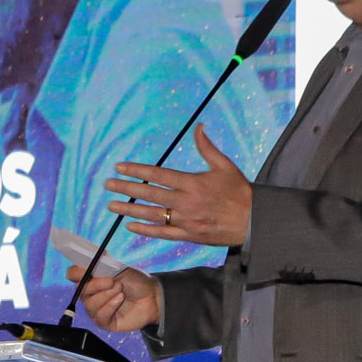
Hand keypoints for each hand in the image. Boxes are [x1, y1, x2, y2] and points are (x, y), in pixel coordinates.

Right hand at [69, 261, 163, 333]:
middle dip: (97, 285)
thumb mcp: (119, 268)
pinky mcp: (104, 321)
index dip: (76, 272)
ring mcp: (96, 309)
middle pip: (80, 291)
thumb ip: (103, 265)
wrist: (152, 296)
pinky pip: (100, 316)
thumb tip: (90, 260)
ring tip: (121, 291)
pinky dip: (110, 306)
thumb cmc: (135, 281)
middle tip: (113, 281)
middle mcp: (90, 294)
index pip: (73, 274)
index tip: (88, 270)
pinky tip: (120, 300)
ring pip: (90, 304)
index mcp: (91, 278)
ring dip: (106, 295)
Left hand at [102, 124, 251, 247]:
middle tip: (107, 184)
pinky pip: (162, 233)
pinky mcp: (189, 235)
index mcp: (193, 182)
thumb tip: (198, 127)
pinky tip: (130, 226)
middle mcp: (186, 201)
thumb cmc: (238, 191)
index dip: (137, 170)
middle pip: (149, 194)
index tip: (120, 167)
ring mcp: (186, 220)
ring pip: (152, 215)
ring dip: (129, 210)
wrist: (253, 220)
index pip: (158, 175)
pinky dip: (146, 230)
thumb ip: (207, 147)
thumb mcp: (225, 165)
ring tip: (111, 205)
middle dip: (126, 188)